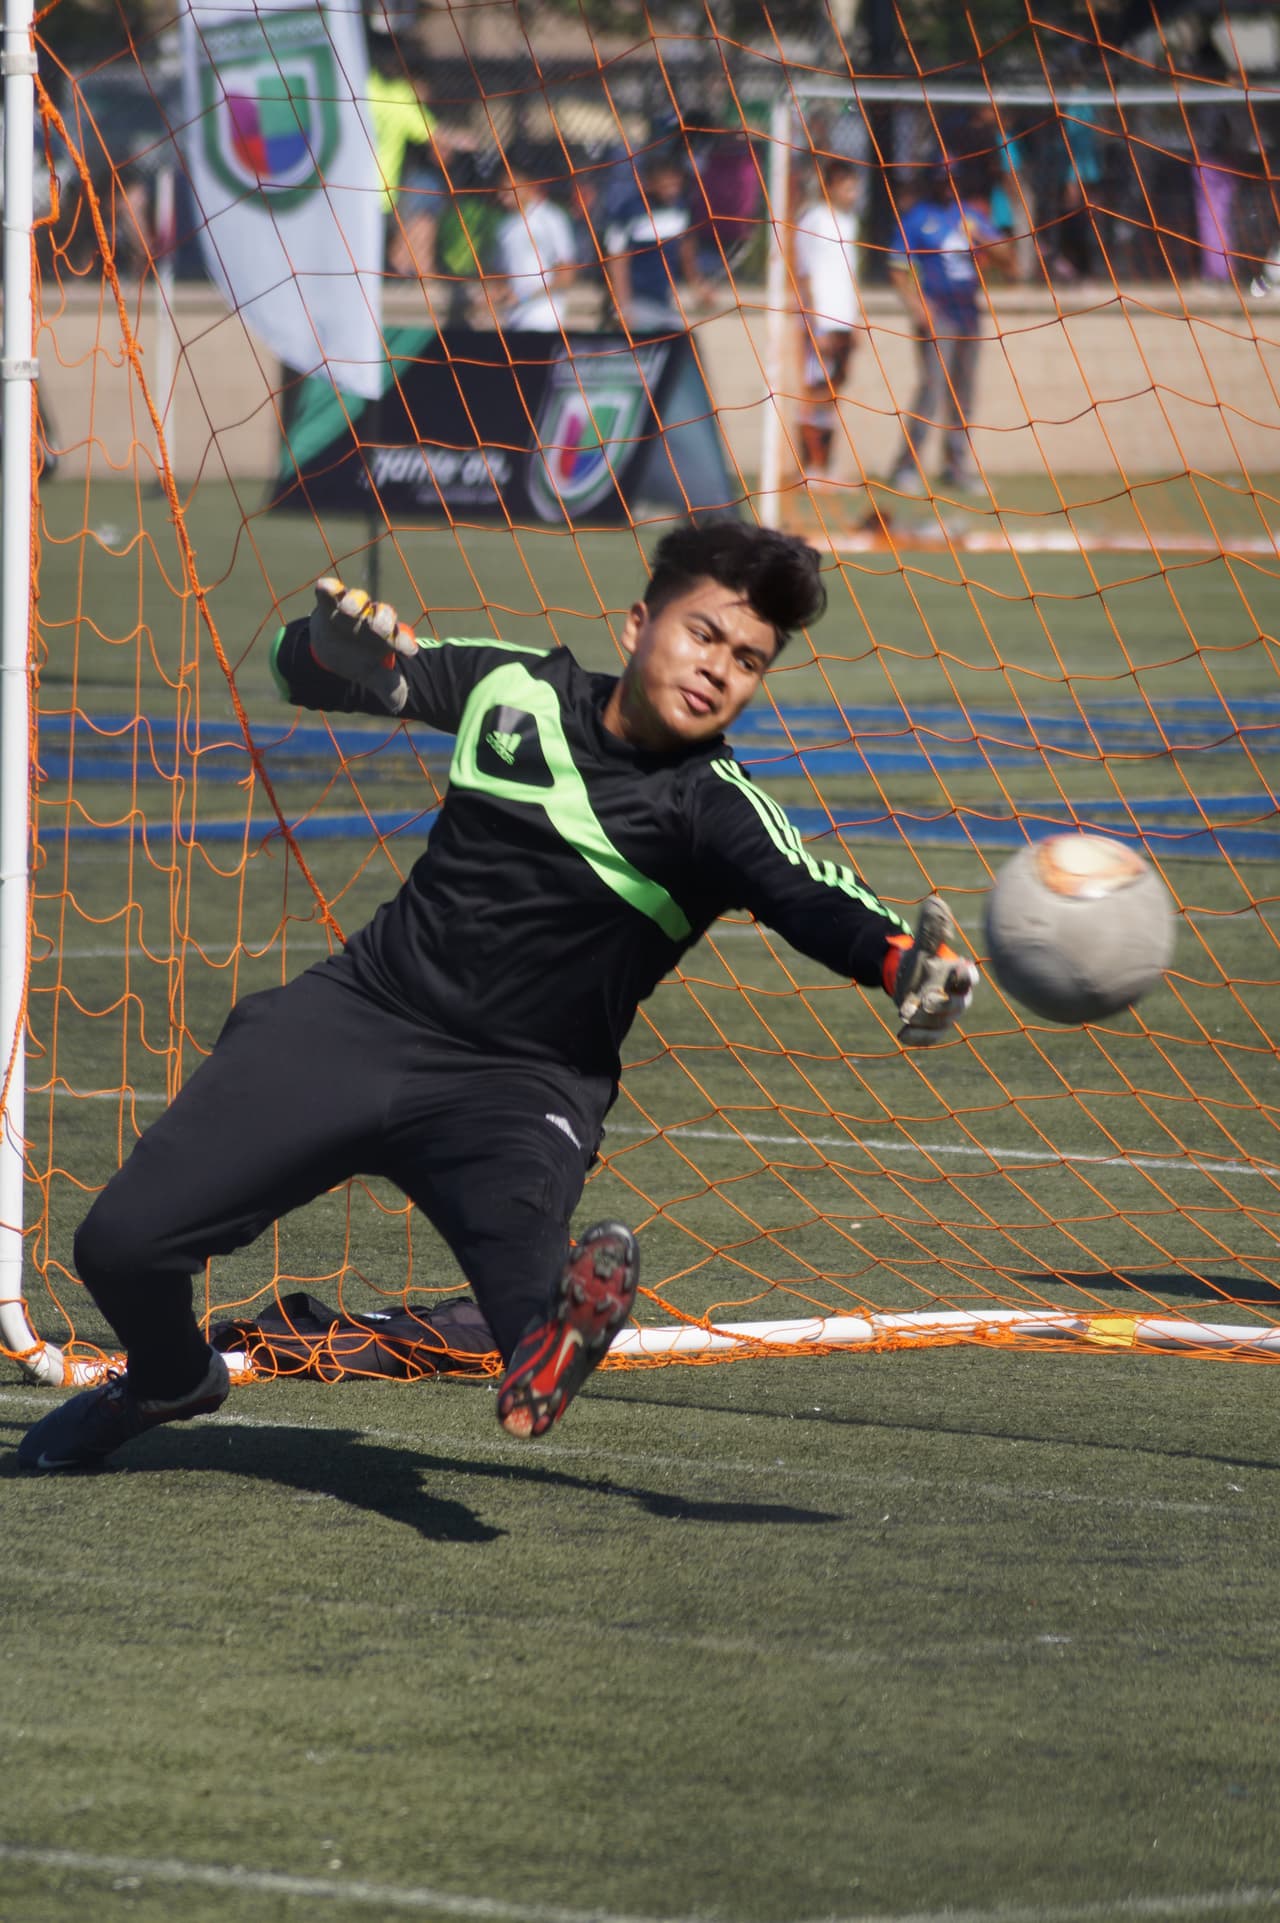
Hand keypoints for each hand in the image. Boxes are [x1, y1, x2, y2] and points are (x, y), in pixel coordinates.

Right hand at [309, 577, 418, 715]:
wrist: (330, 649)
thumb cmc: (358, 659)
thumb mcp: (371, 675)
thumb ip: (386, 686)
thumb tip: (398, 705)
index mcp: (387, 636)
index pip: (400, 637)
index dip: (405, 643)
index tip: (409, 652)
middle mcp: (372, 618)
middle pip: (383, 614)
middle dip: (382, 620)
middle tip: (379, 629)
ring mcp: (352, 608)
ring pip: (358, 599)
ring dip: (354, 602)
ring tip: (348, 610)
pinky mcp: (330, 601)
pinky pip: (330, 591)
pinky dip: (328, 588)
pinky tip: (323, 587)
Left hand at [882, 895, 977, 1047]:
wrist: (910, 977)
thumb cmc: (924, 959)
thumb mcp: (924, 944)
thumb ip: (931, 928)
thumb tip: (934, 901)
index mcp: (960, 976)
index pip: (969, 978)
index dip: (965, 977)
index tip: (956, 969)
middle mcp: (957, 998)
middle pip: (956, 1005)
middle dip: (941, 1004)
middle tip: (924, 1000)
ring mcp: (945, 1016)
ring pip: (940, 1023)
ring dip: (923, 1020)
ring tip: (904, 1012)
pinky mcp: (932, 1028)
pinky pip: (929, 1037)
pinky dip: (917, 1038)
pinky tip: (901, 1035)